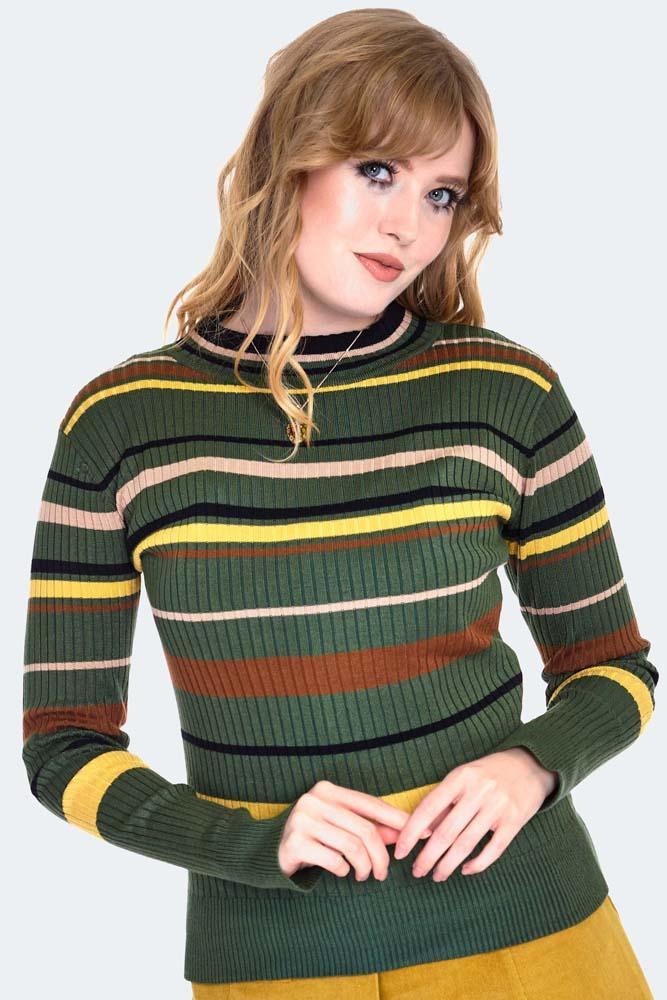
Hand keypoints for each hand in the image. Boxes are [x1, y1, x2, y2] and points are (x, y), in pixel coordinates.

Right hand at [278, 780, 433, 881]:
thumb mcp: (342, 827)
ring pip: (352, 847)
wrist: (272, 851)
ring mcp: (303, 819)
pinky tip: (340, 871)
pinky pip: (334, 860)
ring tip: (363, 875)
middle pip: (365, 829)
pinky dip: (343, 870)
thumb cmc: (314, 837)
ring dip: (364, 867)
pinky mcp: (295, 842)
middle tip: (382, 874)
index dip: (398, 820)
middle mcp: (315, 799)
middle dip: (380, 856)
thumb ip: (372, 827)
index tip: (422, 835)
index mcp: (329, 790)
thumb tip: (407, 832)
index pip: (372, 804)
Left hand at [393, 748, 557, 880]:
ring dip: (448, 865)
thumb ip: (445, 801)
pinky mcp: (514, 822)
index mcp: (460, 777)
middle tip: (417, 871)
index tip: (401, 852)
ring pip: (466, 844)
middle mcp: (478, 791)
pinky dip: (477, 864)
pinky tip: (465, 870)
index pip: (429, 808)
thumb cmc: (489, 773)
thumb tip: (421, 832)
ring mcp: (497, 807)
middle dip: (427, 856)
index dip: (411, 833)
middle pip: (446, 832)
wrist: (531, 765)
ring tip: (437, 876)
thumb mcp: (464, 776)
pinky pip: (493, 850)